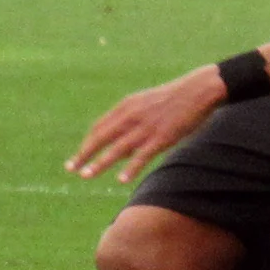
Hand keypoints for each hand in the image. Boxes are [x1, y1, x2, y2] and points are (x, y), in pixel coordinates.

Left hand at [66, 66, 227, 182]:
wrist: (199, 90)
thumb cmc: (174, 99)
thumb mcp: (147, 105)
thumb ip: (131, 123)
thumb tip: (120, 148)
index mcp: (127, 106)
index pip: (99, 127)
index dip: (86, 144)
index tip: (77, 158)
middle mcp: (131, 115)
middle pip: (101, 137)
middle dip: (84, 153)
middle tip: (71, 168)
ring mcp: (146, 127)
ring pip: (117, 148)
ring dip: (99, 162)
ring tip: (86, 175)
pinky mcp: (161, 137)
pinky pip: (142, 155)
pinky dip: (130, 167)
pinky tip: (121, 179)